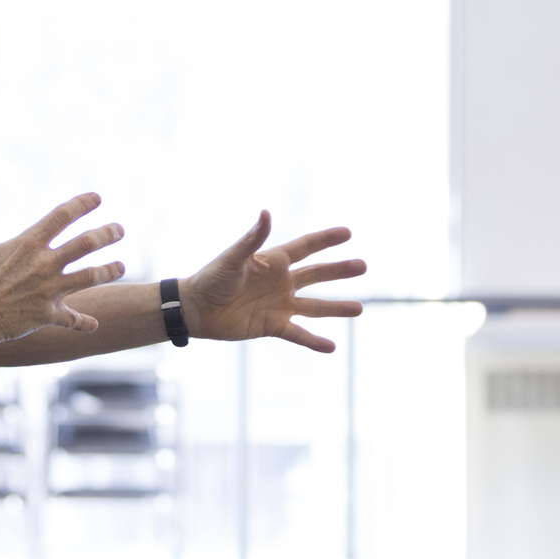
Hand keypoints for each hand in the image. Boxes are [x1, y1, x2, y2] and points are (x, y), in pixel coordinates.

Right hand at [0, 187, 125, 342]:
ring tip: (121, 266)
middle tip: (119, 229)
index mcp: (28, 243)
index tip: (97, 198)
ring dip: (109, 270)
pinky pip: (71, 319)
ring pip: (89, 277)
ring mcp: (49, 290)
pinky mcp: (47, 315)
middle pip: (86, 243)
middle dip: (107, 234)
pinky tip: (94, 325)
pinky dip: (83, 322)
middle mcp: (44, 264)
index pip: (62, 215)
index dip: (82, 204)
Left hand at [180, 211, 364, 351]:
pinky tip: (332, 347)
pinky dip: (314, 341)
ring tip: (359, 309)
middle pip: (316, 275)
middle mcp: (281, 282)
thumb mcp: (233, 258)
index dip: (326, 240)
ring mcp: (279, 305)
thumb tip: (267, 212)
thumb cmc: (212, 278)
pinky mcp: (272, 326)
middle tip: (363, 266)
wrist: (196, 309)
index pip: (306, 247)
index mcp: (273, 261)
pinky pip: (298, 334)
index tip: (348, 233)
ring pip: (315, 307)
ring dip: (336, 308)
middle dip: (339, 271)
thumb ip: (252, 239)